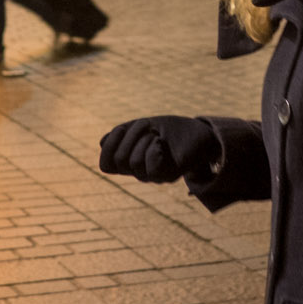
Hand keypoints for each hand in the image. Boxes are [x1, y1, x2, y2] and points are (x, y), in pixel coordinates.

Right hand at [98, 116, 219, 182]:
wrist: (200, 134)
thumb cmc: (170, 130)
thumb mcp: (142, 126)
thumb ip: (122, 134)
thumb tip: (102, 142)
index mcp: (130, 164)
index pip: (106, 165)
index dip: (110, 143)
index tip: (124, 128)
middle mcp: (139, 174)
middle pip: (119, 159)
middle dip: (130, 135)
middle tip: (147, 126)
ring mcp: (154, 177)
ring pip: (133, 161)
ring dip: (144, 138)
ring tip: (158, 133)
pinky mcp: (169, 175)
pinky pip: (150, 168)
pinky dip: (153, 149)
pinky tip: (162, 144)